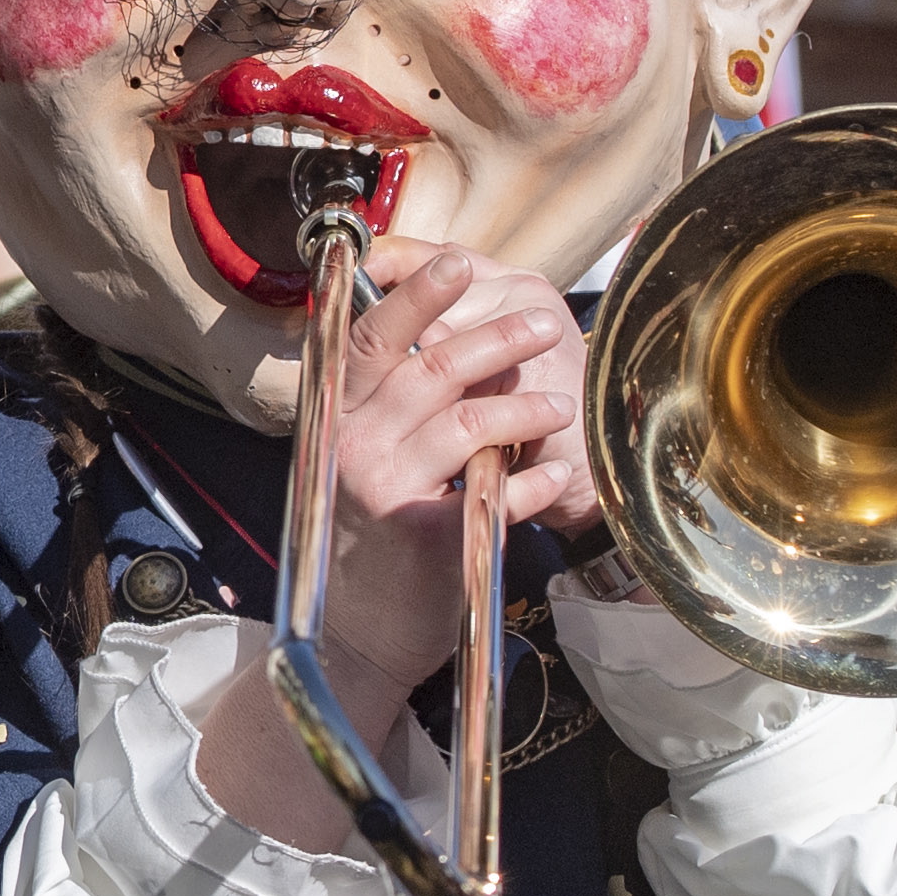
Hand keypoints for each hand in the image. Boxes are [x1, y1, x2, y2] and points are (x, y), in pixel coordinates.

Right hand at [314, 243, 598, 723]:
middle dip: (496, 336)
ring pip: (468, 421)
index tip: (459, 261)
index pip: (369, 337)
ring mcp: (385, 490)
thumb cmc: (369, 533)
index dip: (414, 294)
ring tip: (558, 403)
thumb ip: (388, 399)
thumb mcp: (359, 456)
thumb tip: (443, 330)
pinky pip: (496, 494)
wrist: (355, 634)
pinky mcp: (425, 538)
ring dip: (525, 406)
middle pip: (430, 366)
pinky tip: (559, 475)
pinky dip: (537, 483)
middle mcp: (352, 445)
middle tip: (545, 322)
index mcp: (337, 416)